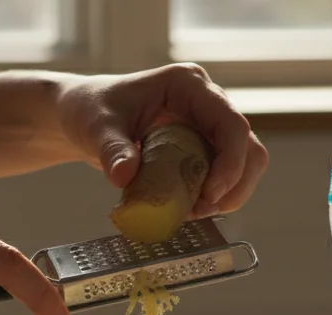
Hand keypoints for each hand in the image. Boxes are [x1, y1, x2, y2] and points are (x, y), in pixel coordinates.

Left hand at [56, 63, 268, 218]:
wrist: (83, 116)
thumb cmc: (90, 110)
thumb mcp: (96, 127)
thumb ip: (111, 149)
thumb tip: (124, 176)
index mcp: (188, 85)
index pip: (231, 124)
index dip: (231, 163)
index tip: (209, 195)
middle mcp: (207, 102)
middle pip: (248, 147)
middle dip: (234, 185)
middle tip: (202, 210)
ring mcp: (208, 124)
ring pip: (245, 163)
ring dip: (228, 194)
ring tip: (193, 213)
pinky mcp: (204, 146)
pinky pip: (225, 174)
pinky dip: (214, 196)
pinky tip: (188, 209)